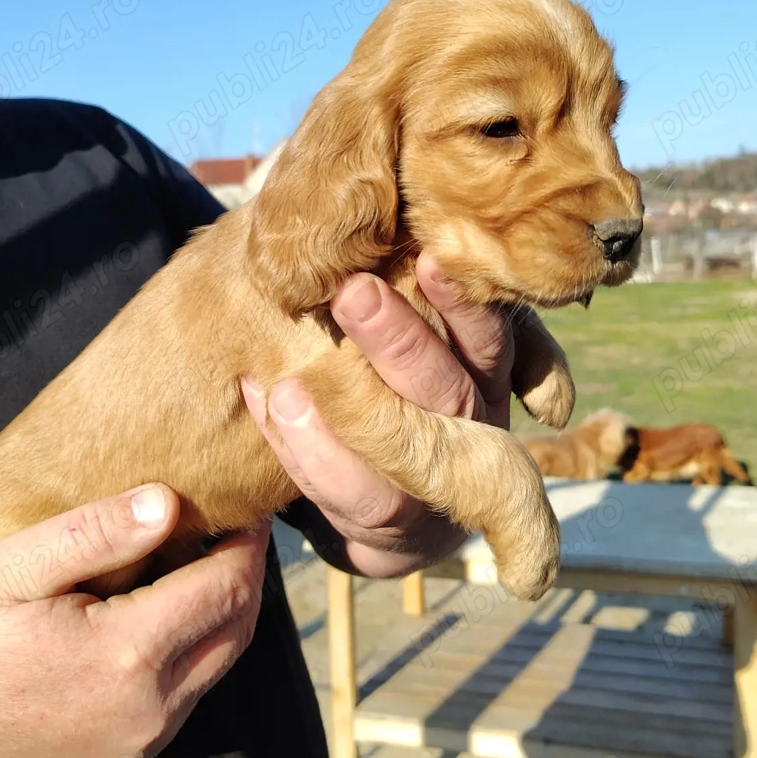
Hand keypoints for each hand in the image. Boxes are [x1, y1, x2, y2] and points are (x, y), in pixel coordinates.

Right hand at [0, 486, 267, 757]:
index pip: (226, 586)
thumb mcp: (17, 567)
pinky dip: (206, 640)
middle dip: (248, 571)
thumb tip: (168, 502)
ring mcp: (154, 731)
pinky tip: (182, 606)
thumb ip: (97, 532)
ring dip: (232, 606)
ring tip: (216, 558)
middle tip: (239, 526)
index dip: (247, 542)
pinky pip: (200, 684)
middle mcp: (155, 700)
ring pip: (227, 656)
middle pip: (241, 623)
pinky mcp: (146, 745)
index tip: (247, 506)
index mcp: (129, 651)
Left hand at [242, 251, 513, 578]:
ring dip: (347, 411)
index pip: (491, 339)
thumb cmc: (401, 396)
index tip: (430, 256)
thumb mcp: (430, 346)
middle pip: (448, 391)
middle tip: (351, 292)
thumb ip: (422, 296)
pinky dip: (303, 449)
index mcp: (488, 377)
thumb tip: (398, 225)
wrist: (390, 514)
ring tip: (288, 375)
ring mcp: (436, 488)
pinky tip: (265, 396)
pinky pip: (349, 496)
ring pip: (404, 452)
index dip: (465, 305)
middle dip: (401, 343)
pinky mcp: (392, 532)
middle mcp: (475, 433)